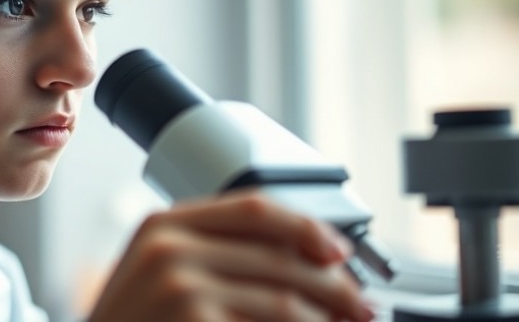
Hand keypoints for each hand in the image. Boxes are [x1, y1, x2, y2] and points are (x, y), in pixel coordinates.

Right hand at [87, 189, 373, 321]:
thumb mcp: (157, 272)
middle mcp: (170, 248)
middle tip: (361, 305)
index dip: (307, 227)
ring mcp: (180, 290)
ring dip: (327, 320)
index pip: (255, 208)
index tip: (338, 251)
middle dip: (333, 285)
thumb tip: (302, 259)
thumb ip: (213, 253)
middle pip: (280, 257)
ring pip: (285, 302)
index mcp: (164, 223)